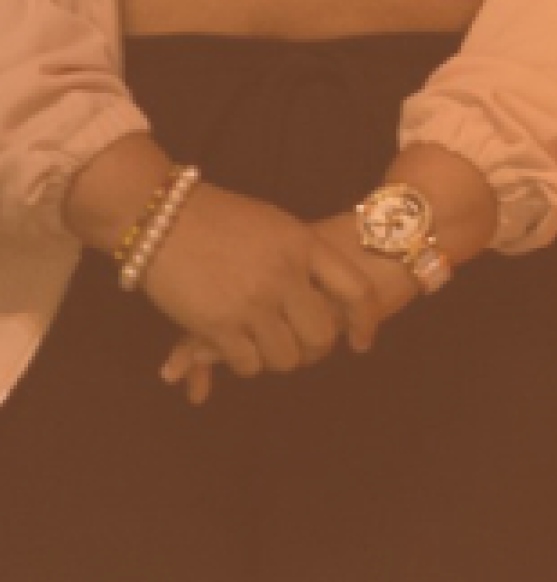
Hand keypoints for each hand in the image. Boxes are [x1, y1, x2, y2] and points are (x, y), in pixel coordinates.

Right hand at [159, 210, 419, 401]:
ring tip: (269, 345)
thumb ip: (302, 255)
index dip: (364, 320)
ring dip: (280, 358)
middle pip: (321, 335)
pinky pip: (248, 364)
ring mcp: (251, 303)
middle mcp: (284, 276)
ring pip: (286, 357)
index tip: (362, 341)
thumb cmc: (224, 217)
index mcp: (305, 245)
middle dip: (315, 349)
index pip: (355, 290)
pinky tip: (240, 349)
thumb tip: (323, 289)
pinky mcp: (217, 326)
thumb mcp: (277, 226)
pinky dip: (248, 363)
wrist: (167, 218)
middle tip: (303, 347)